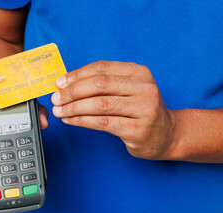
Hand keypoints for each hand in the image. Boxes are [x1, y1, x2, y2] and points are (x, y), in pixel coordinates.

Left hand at [51, 61, 175, 159]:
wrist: (166, 134)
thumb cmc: (139, 110)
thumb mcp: (128, 89)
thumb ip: (104, 84)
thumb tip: (67, 84)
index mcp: (139, 72)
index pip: (102, 68)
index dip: (77, 75)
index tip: (59, 83)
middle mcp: (144, 87)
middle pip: (99, 84)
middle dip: (72, 91)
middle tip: (56, 98)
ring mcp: (143, 109)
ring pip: (100, 104)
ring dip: (74, 107)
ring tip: (59, 111)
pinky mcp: (138, 129)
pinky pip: (103, 123)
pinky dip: (82, 121)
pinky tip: (71, 120)